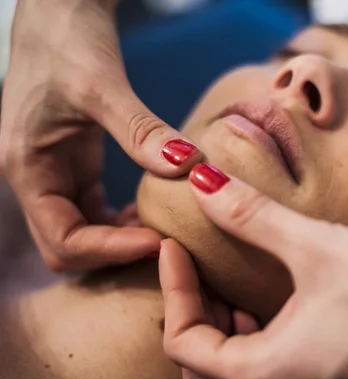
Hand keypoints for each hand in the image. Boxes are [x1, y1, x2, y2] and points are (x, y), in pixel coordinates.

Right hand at [0, 0, 201, 270]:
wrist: (59, 11)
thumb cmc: (67, 39)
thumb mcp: (104, 86)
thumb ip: (142, 131)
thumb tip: (189, 167)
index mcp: (26, 168)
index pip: (62, 240)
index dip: (110, 251)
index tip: (160, 242)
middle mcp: (35, 179)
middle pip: (70, 248)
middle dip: (116, 254)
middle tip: (168, 246)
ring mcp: (55, 174)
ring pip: (84, 233)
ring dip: (122, 241)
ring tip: (168, 234)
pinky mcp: (76, 166)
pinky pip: (96, 212)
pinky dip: (123, 222)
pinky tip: (154, 214)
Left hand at [158, 163, 347, 378]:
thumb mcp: (318, 245)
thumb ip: (253, 216)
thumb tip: (201, 181)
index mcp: (275, 373)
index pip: (187, 347)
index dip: (173, 292)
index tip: (174, 244)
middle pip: (207, 372)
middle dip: (193, 318)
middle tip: (199, 269)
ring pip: (242, 375)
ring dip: (226, 330)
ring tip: (233, 281)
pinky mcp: (345, 376)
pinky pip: (279, 368)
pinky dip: (261, 336)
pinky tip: (280, 295)